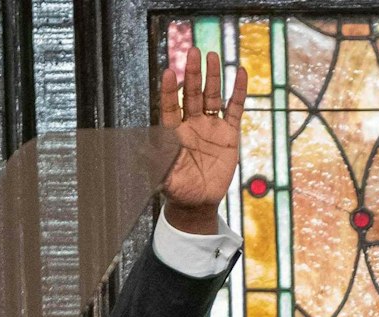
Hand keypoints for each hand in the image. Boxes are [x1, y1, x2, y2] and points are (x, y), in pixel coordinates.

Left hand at [157, 46, 245, 233]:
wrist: (199, 202)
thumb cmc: (177, 190)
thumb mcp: (162, 177)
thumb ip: (153, 161)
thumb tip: (138, 148)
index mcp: (174, 131)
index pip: (171, 105)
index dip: (170, 90)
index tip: (170, 72)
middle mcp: (191, 124)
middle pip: (192, 93)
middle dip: (192, 73)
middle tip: (192, 51)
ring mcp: (211, 127)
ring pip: (212, 96)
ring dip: (213, 77)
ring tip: (212, 56)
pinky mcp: (229, 135)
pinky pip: (235, 110)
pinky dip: (239, 93)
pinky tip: (241, 74)